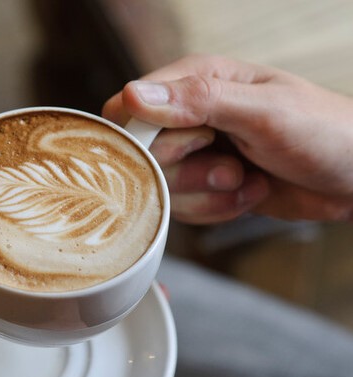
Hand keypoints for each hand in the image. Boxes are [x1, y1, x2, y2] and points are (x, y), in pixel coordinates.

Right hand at [103, 54, 352, 222]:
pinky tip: (249, 193)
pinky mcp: (205, 186)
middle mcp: (189, 118)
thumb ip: (199, 101)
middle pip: (144, 157)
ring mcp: (196, 155)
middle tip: (231, 166)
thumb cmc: (321, 132)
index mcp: (197, 82)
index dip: (143, 137)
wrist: (350, 177)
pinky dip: (219, 210)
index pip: (129, 108)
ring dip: (209, 195)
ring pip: (164, 190)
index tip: (182, 150)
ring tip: (246, 178)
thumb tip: (135, 96)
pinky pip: (186, 210)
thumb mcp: (262, 112)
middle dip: (189, 172)